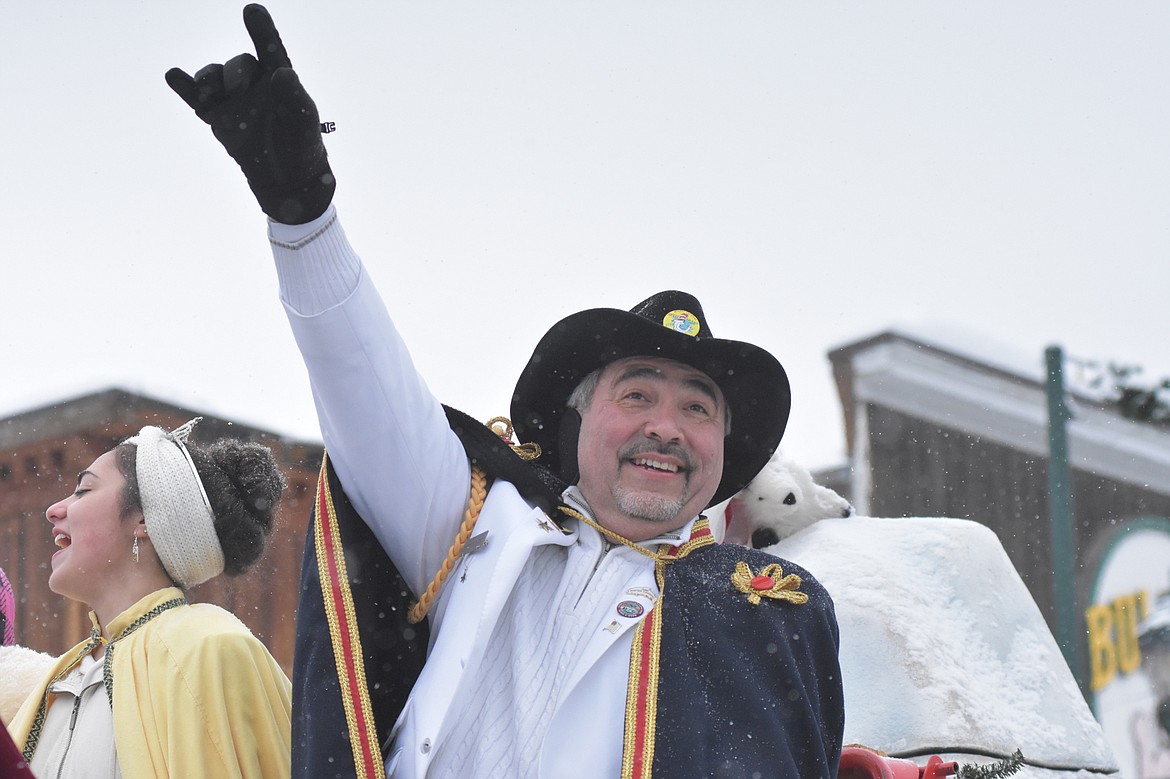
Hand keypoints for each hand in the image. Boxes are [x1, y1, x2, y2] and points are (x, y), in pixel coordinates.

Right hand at [165, 4, 334, 223]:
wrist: (288, 180)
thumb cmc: (302, 146)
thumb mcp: (304, 121)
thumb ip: (294, 96)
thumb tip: (281, 72)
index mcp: (280, 80)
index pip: (270, 49)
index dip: (261, 30)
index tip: (252, 10)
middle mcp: (255, 85)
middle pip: (238, 65)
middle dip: (236, 73)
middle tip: (241, 90)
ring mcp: (234, 101)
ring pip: (214, 78)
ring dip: (207, 79)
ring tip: (207, 92)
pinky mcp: (217, 118)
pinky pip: (195, 98)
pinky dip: (184, 86)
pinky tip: (173, 75)